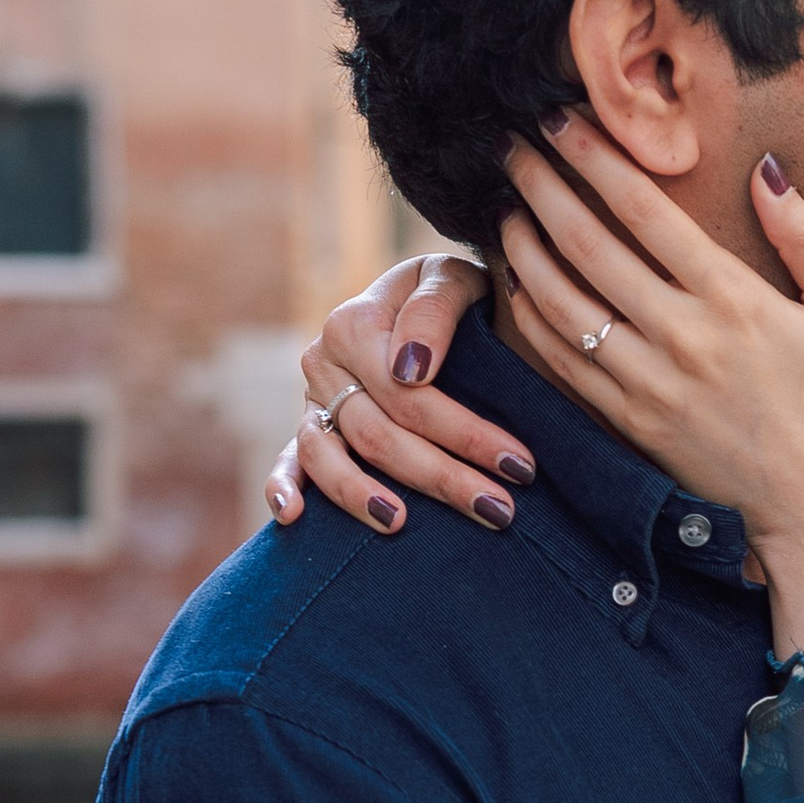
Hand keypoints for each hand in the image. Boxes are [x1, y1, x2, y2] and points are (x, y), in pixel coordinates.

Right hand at [266, 255, 521, 534]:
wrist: (430, 296)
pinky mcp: (310, 426)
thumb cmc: (452, 291)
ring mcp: (313, 399)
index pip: (408, 395)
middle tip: (498, 511)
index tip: (520, 467)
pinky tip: (294, 518)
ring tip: (400, 525)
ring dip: (362, 496)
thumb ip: (434, 310)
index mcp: (355, 324)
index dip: (466, 434)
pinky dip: (283, 487)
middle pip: (378, 434)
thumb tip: (411, 370)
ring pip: (328, 457)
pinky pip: (290, 460)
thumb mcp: (453, 278)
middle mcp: (325, 363)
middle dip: (441, 477)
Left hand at [496, 114, 803, 557]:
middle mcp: (684, 337)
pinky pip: (563, 359)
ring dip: (524, 246)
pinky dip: (531, 313)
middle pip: (589, 245)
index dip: (595, 157)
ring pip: (563, 301)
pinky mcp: (631, 422)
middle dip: (542, 186)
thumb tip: (765, 169)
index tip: (560, 118)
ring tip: (505, 207)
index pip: (645, 210)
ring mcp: (650, 384)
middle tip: (511, 146)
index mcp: (735, 300)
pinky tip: (518, 280)